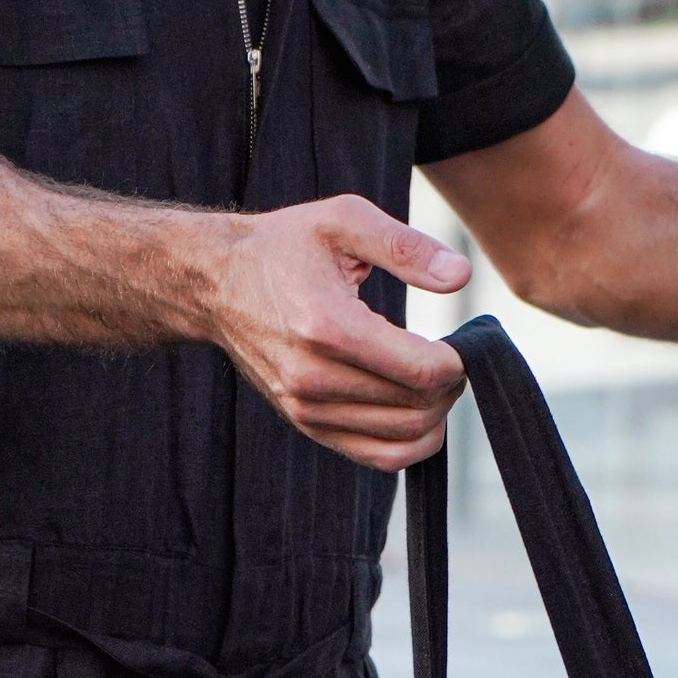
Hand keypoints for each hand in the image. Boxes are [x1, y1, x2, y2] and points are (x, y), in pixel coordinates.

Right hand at [201, 194, 469, 467]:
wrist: (216, 282)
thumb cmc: (284, 246)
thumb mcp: (344, 220)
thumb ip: (406, 246)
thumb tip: (460, 276)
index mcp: (326, 326)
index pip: (420, 371)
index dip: (458, 361)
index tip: (461, 341)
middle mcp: (312, 377)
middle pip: (416, 407)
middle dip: (450, 385)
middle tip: (453, 356)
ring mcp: (306, 407)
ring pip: (403, 438)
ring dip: (436, 413)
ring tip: (435, 377)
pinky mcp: (305, 423)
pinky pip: (378, 457)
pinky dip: (412, 441)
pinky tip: (417, 407)